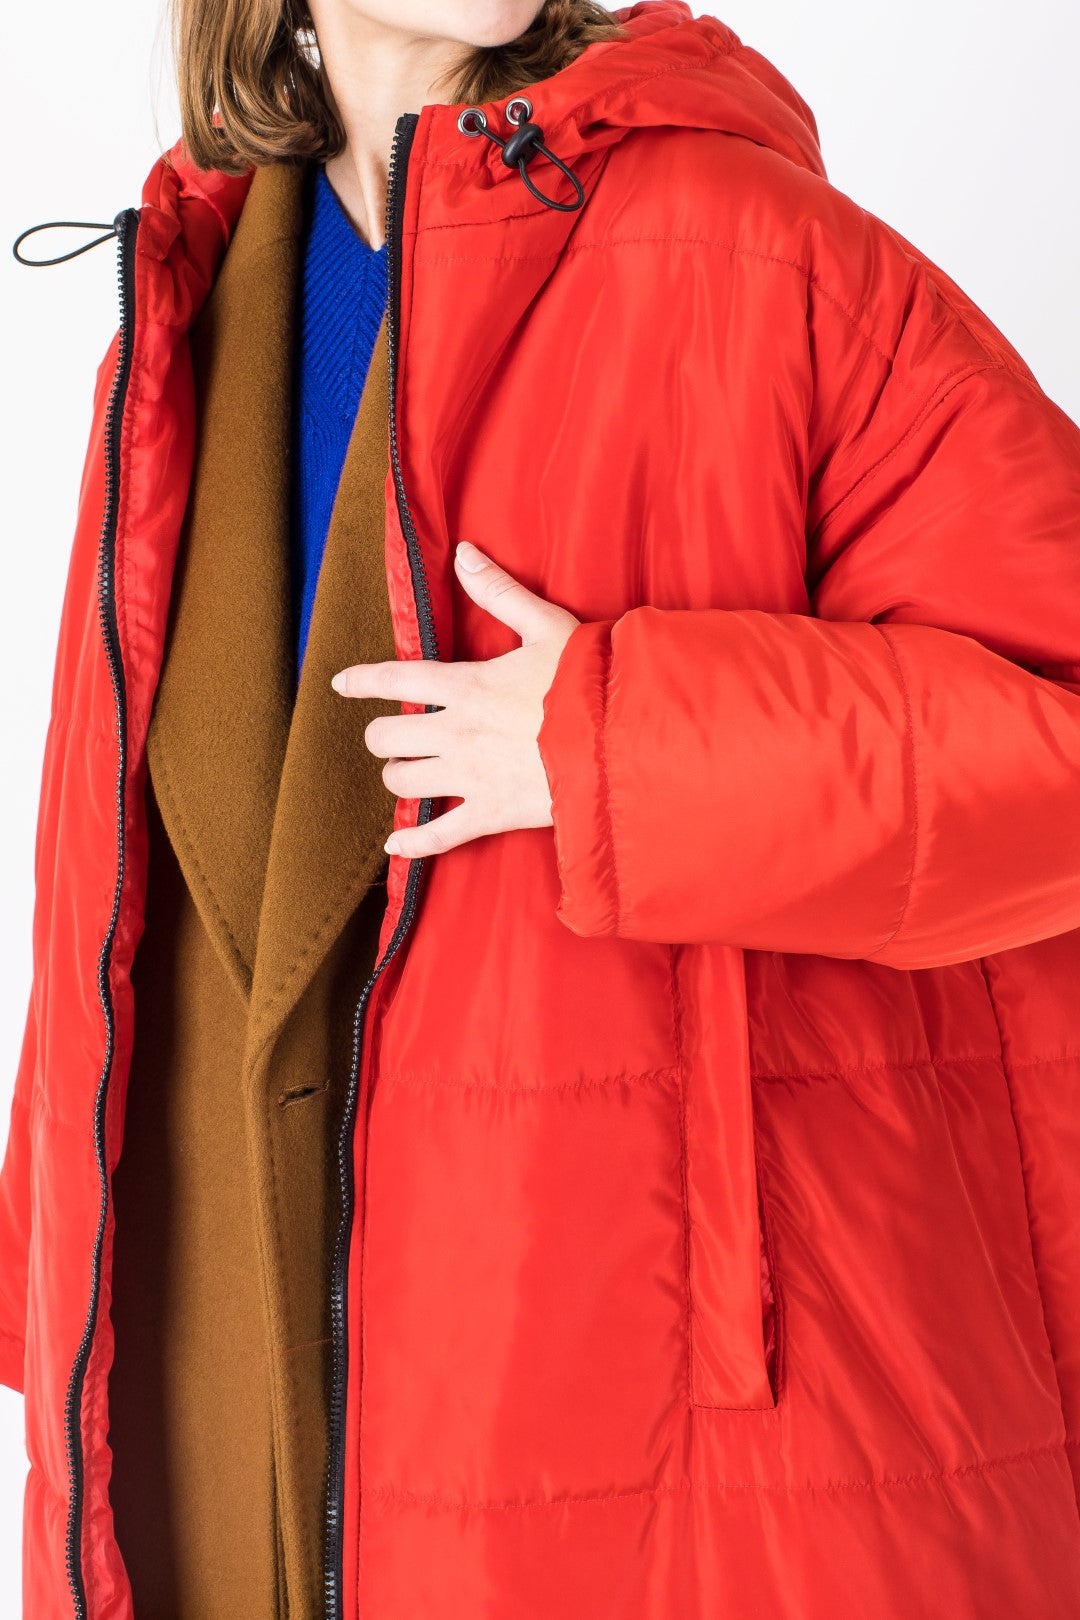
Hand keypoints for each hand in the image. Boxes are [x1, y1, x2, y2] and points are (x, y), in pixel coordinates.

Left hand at [331, 540, 578, 857]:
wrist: (624, 740)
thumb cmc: (590, 682)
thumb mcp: (547, 627)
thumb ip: (499, 592)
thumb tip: (463, 554)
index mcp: (467, 685)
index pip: (395, 679)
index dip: (361, 681)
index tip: (342, 685)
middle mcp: (457, 732)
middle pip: (386, 738)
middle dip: (383, 736)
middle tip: (396, 735)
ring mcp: (470, 776)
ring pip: (402, 782)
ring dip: (399, 777)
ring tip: (411, 772)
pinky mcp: (490, 813)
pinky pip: (438, 836)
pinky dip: (413, 843)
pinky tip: (398, 845)